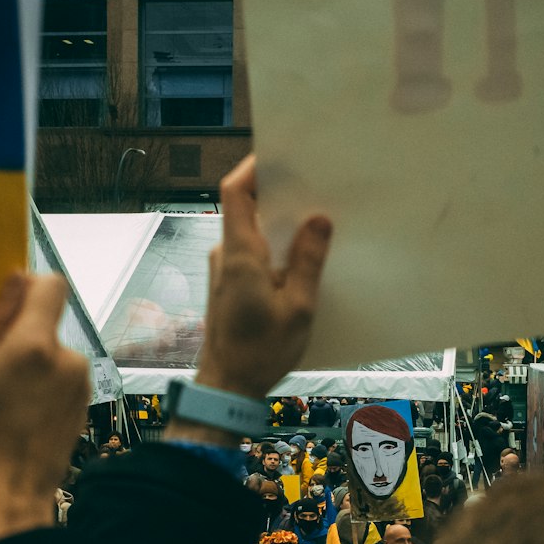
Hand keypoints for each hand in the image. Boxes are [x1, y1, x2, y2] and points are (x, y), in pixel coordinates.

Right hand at [0, 275, 90, 543]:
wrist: (4, 505)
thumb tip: (16, 280)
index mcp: (36, 346)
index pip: (51, 285)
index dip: (28, 288)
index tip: (7, 309)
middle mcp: (69, 360)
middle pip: (47, 325)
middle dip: (19, 339)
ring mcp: (81, 386)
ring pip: (52, 355)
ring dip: (30, 368)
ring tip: (2, 403)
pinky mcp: (84, 408)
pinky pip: (60, 380)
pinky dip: (41, 389)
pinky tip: (19, 418)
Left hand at [193, 154, 331, 401]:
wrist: (226, 387)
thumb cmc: (259, 352)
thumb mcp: (297, 308)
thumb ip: (308, 261)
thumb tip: (319, 221)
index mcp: (240, 254)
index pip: (236, 192)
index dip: (254, 167)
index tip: (281, 156)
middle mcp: (226, 256)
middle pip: (247, 208)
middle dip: (279, 196)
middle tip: (314, 189)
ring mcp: (225, 271)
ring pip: (252, 233)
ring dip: (280, 227)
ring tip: (315, 225)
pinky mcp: (229, 286)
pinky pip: (253, 255)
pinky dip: (274, 250)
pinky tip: (301, 262)